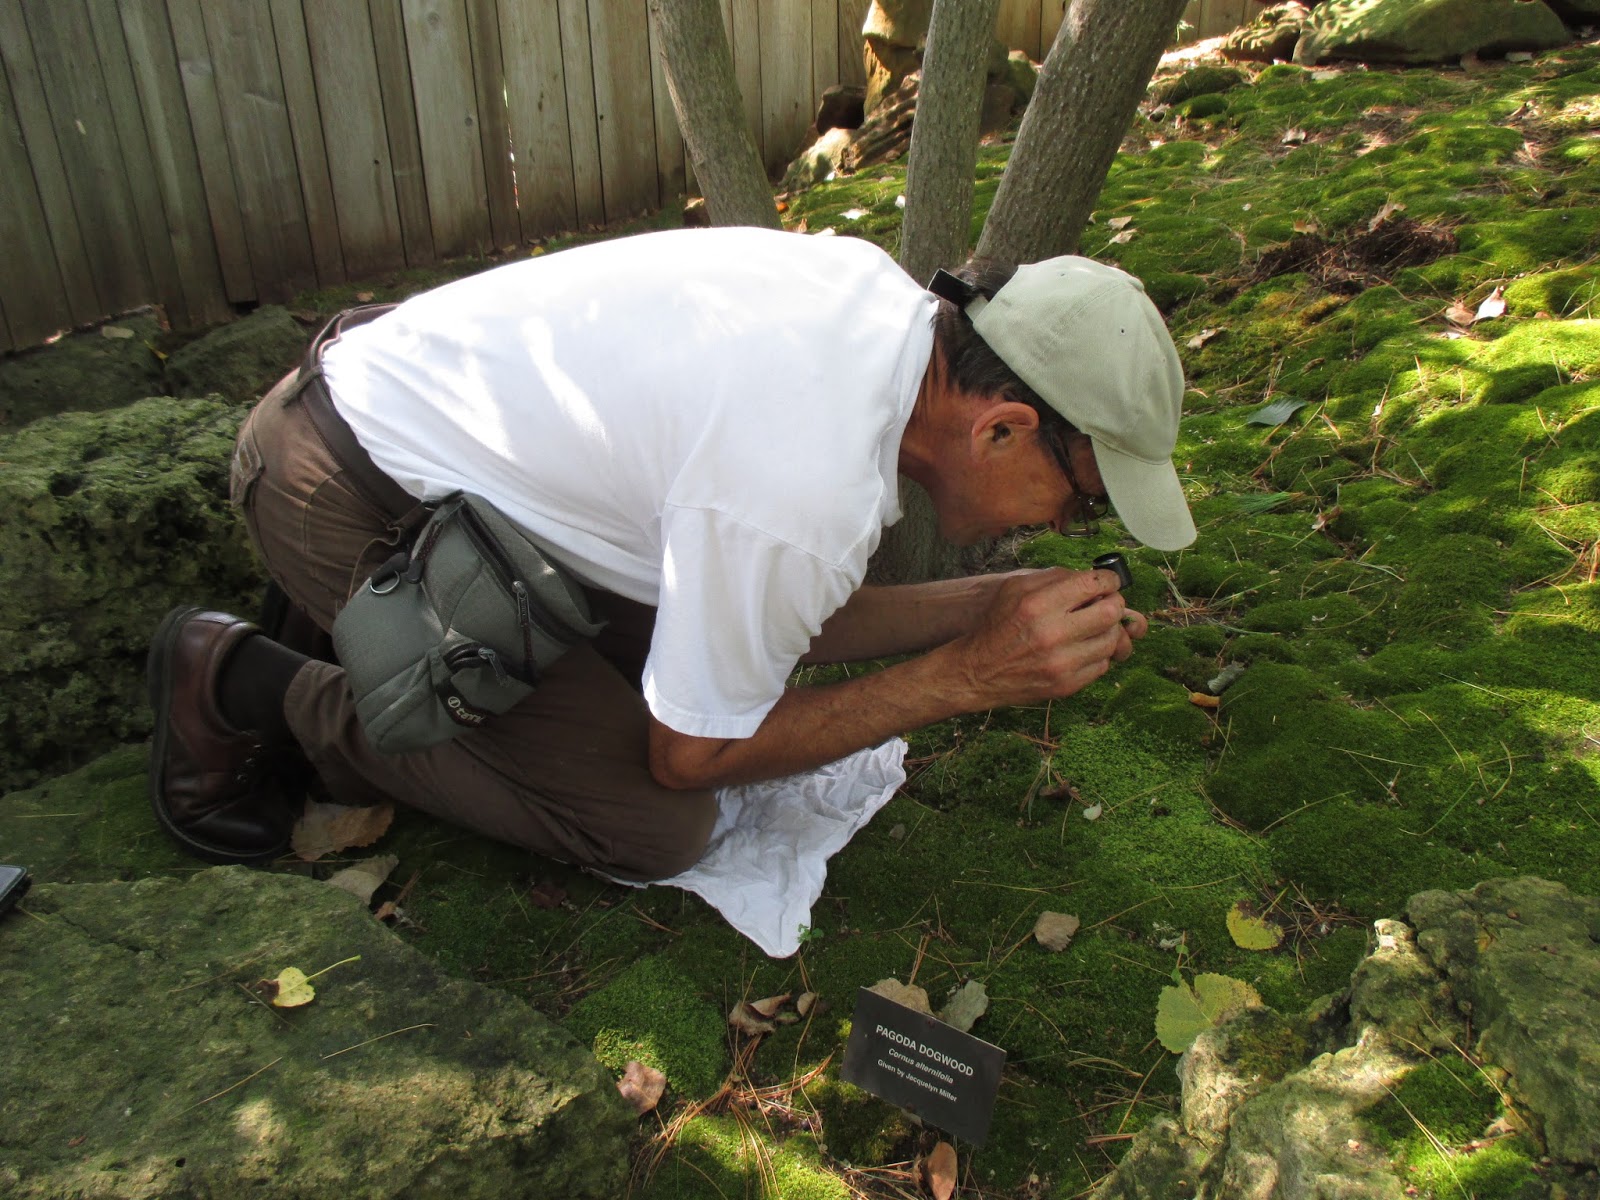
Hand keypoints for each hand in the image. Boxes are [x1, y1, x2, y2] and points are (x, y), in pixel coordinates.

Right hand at [948, 568, 1145, 707]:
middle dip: (1113, 603)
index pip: (1094, 584)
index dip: (1109, 580)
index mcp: (1038, 604)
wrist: (979, 672)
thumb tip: (1090, 577)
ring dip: (1107, 631)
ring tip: (1092, 628)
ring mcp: (1062, 663)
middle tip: (1105, 604)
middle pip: (1112, 612)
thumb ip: (1053, 577)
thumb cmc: (998, 626)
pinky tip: (1081, 649)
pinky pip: (1102, 665)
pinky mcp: (1067, 685)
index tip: (1108, 583)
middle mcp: (1052, 633)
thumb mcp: (1015, 588)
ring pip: (1112, 640)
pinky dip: (1096, 654)